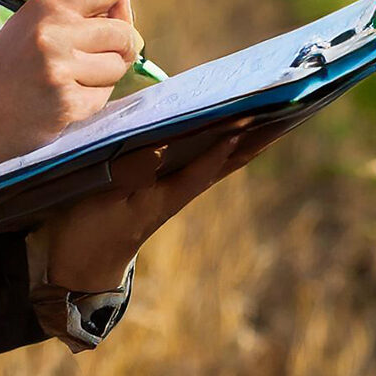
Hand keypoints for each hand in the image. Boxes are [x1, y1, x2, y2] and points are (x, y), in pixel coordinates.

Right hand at [0, 0, 142, 194]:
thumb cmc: (1, 71)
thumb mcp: (30, 24)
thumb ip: (74, 17)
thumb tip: (126, 21)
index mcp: (47, 3)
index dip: (121, 8)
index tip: (109, 25)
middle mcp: (55, 30)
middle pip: (125, 32)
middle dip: (119, 50)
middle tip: (95, 61)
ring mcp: (61, 67)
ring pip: (119, 67)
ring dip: (104, 78)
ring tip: (71, 81)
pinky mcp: (67, 101)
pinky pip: (103, 97)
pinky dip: (89, 101)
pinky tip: (62, 100)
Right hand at [43, 120, 286, 291]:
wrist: (84, 265)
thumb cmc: (90, 232)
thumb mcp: (102, 203)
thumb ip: (129, 174)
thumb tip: (160, 147)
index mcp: (167, 195)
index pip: (205, 164)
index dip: (226, 140)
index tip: (250, 115)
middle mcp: (180, 190)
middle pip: (229, 160)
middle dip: (258, 136)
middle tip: (290, 110)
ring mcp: (177, 188)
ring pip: (223, 160)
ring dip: (250, 138)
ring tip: (278, 114)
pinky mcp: (168, 186)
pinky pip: (206, 161)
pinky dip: (225, 143)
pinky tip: (235, 128)